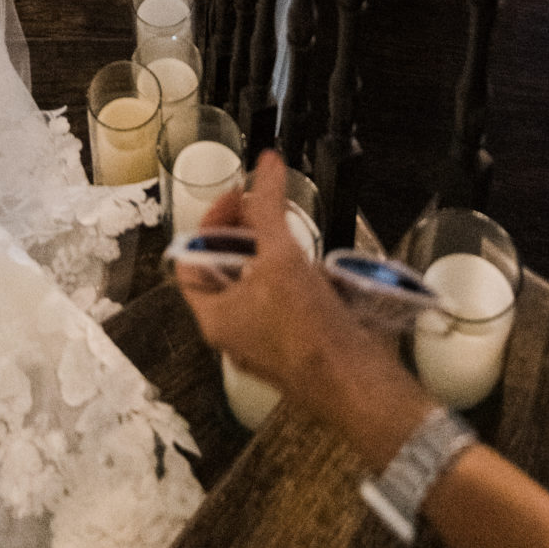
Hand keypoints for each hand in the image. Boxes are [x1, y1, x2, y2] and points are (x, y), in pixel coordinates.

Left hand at [173, 154, 401, 405]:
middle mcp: (234, 332)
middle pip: (225, 269)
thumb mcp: (281, 257)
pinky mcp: (296, 345)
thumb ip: (269, 206)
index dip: (210, 223)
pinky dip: (293, 278)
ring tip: (289, 232)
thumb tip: (266, 164)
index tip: (239, 197)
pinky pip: (285, 303)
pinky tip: (314, 266)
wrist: (357, 383)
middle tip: (265, 208)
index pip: (191, 260)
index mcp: (214, 317)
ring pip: (257, 285)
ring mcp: (266, 342)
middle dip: (244, 234)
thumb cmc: (308, 331)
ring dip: (271, 254)